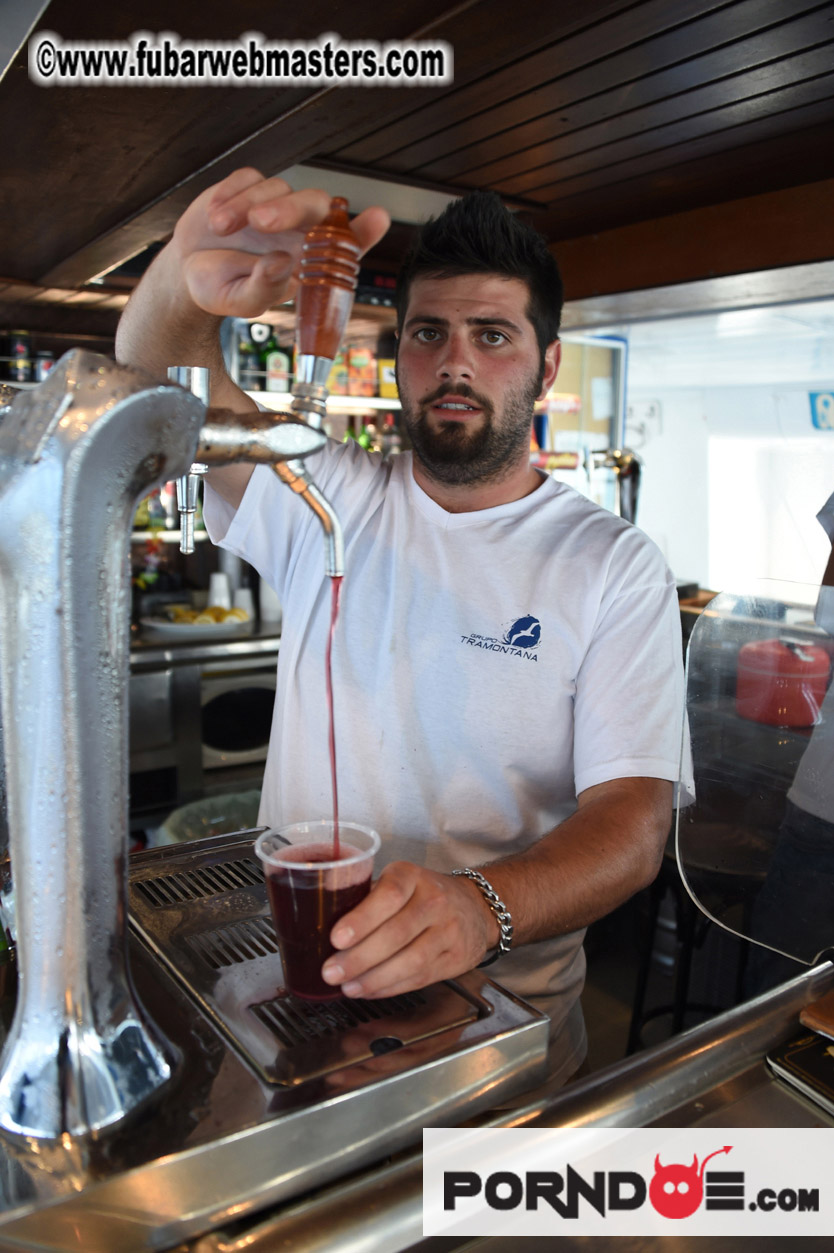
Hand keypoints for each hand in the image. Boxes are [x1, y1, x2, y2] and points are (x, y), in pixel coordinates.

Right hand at [172, 168, 390, 318]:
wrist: (186, 271)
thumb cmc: (221, 288)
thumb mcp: (239, 300)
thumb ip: (262, 287)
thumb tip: (282, 262)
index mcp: (308, 262)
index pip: (347, 244)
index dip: (364, 230)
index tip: (377, 218)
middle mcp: (298, 230)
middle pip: (315, 203)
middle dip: (290, 208)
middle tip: (260, 222)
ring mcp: (275, 206)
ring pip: (278, 187)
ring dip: (247, 204)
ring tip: (221, 228)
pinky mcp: (249, 187)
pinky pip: (249, 178)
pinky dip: (231, 194)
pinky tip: (217, 216)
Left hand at [320, 861, 498, 998]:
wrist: (475, 907)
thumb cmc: (423, 895)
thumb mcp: (399, 882)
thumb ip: (367, 898)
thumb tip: (321, 921)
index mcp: (412, 876)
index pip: (389, 895)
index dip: (362, 918)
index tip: (336, 938)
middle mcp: (435, 900)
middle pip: (396, 933)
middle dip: (359, 957)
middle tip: (332, 971)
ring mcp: (448, 930)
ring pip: (411, 960)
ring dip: (374, 978)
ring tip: (348, 986)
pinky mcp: (455, 958)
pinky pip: (420, 977)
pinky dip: (391, 988)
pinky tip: (370, 990)